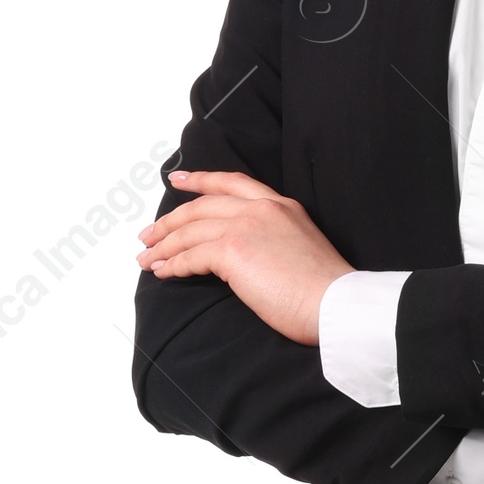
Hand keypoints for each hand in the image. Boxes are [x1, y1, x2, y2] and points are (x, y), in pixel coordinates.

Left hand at [137, 167, 350, 343]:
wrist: (337, 304)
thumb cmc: (326, 292)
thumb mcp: (299, 250)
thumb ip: (272, 242)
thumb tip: (245, 258)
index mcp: (280, 205)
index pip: (231, 183)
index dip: (200, 180)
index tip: (177, 180)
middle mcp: (261, 208)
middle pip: (201, 207)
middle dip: (169, 221)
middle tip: (149, 234)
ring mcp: (246, 226)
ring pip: (190, 231)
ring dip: (163, 246)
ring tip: (146, 259)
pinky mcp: (233, 250)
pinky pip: (191, 255)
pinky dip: (173, 265)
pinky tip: (163, 273)